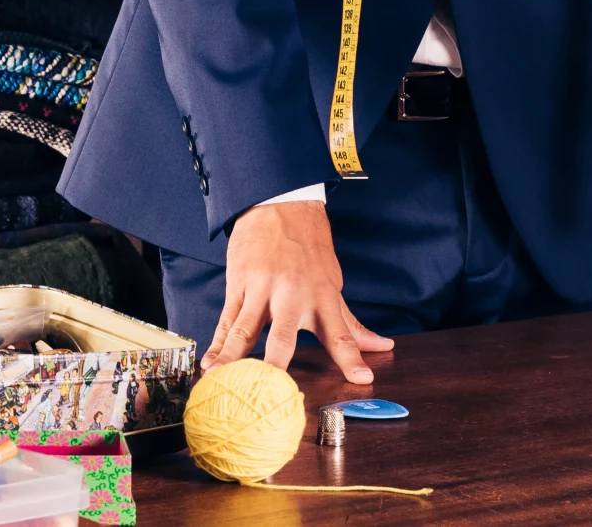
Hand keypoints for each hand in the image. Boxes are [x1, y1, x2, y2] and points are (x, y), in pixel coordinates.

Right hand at [206, 201, 391, 384]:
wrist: (280, 204)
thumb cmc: (310, 249)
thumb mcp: (332, 283)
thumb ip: (351, 322)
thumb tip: (382, 346)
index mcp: (322, 297)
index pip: (341, 334)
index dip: (352, 359)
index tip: (363, 379)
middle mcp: (292, 295)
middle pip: (284, 336)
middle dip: (277, 363)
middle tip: (270, 388)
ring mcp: (262, 289)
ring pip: (246, 329)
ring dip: (233, 357)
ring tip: (222, 380)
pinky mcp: (239, 283)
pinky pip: (227, 318)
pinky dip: (217, 343)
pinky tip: (210, 361)